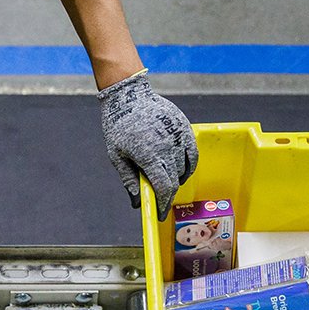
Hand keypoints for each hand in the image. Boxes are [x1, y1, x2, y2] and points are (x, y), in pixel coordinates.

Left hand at [99, 69, 195, 209]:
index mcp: (148, 155)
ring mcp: (178, 137)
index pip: (164, 187)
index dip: (163, 204)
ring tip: (166, 182)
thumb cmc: (118, 125)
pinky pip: (192, 154)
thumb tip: (137, 202)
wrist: (129, 95)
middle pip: (174, 181)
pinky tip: (180, 170)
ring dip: (177, 180)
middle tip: (161, 201)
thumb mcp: (116, 155)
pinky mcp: (184, 128)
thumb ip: (129, 179)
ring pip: (184, 169)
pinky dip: (188, 166)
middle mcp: (167, 147)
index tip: (159, 214)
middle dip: (168, 195)